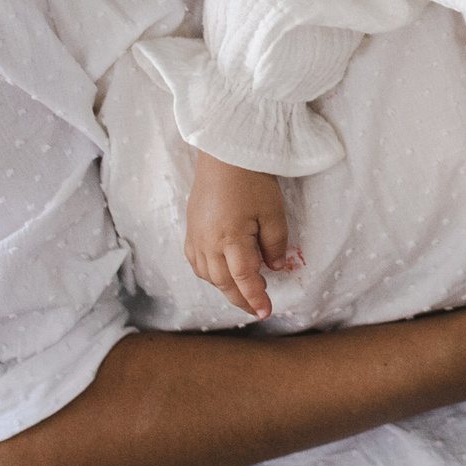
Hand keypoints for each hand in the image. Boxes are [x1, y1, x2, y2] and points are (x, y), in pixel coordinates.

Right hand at [184, 150, 301, 318]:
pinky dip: (209, 273)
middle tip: (256, 309)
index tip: (265, 312)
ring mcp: (195, 236)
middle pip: (222, 281)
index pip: (244, 278)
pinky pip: (195, 262)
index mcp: (230, 238)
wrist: (224, 152)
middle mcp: (207, 242)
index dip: (255, 298)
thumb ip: (275, 244)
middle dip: (240, 298)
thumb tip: (274, 268)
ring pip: (206, 275)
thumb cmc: (252, 179)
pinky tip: (221, 272)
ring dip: (224, 287)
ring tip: (242, 291)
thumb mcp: (273, 212)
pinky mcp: (190, 228)